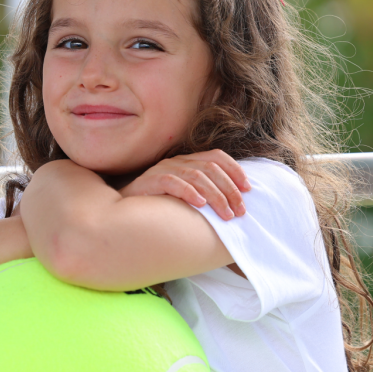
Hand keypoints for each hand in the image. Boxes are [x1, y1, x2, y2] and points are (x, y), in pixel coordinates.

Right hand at [120, 150, 249, 219]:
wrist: (124, 210)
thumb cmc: (159, 206)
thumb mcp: (186, 196)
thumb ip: (206, 193)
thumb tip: (235, 202)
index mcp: (187, 161)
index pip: (217, 157)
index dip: (235, 170)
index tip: (248, 189)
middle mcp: (177, 161)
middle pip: (211, 169)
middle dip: (229, 190)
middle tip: (239, 211)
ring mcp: (162, 170)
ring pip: (196, 176)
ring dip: (215, 196)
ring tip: (226, 214)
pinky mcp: (150, 181)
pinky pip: (172, 183)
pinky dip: (189, 192)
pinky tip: (200, 205)